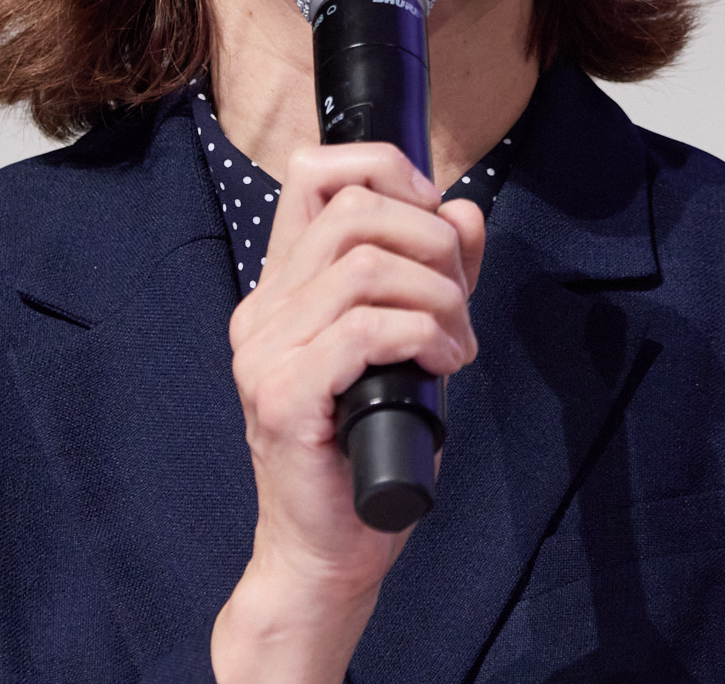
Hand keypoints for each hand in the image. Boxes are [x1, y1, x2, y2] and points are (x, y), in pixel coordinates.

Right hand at [209, 142, 487, 683]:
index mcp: (281, 288)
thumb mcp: (412, 344)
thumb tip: (462, 211)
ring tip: (457, 342)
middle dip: (432, 243)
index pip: (315, 174)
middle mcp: (262, 310)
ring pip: (366, 266)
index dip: (387, 173)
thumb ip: (436, 275)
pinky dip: (423, 334)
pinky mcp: (283, 395)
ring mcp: (265, 351)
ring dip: (438, 296)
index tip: (435, 223)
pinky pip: (365, 329)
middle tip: (460, 302)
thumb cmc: (367, 452)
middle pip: (353, 210)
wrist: (328, 551)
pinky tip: (444, 364)